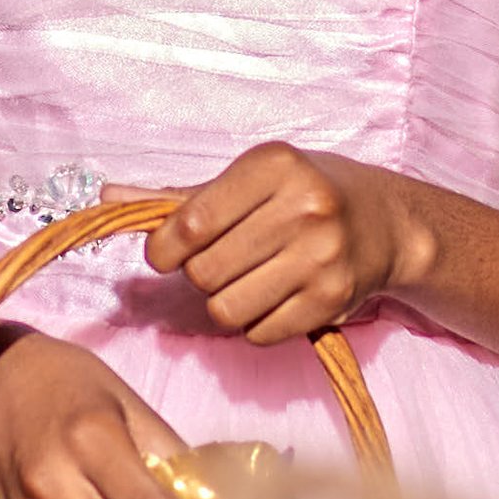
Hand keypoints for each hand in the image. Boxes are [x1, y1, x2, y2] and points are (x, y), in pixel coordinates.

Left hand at [139, 144, 429, 345]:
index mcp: (275, 165)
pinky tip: (275, 297)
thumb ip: (180, 196)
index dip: (163, 249)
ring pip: (226, 308)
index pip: (191, 223)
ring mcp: (321, 257)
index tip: (166, 254)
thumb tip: (109, 196)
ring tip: (247, 281)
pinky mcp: (332, 300)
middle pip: (204, 271)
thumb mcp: (251, 180)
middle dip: (201, 274)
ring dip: (225, 302)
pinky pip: (259, 333)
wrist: (389, 223)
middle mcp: (304, 207)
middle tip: (224, 261)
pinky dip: (256, 324)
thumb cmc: (306, 194)